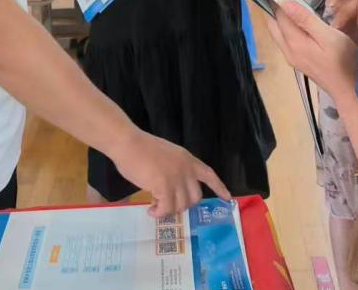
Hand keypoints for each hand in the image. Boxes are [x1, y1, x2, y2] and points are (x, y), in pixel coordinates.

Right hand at [112, 130, 229, 215]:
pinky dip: (159, 213)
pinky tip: (150, 210)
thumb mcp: (166, 156)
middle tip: (165, 204)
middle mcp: (186, 168)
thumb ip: (174, 170)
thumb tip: (171, 192)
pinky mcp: (164, 186)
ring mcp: (176, 177)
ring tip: (154, 205)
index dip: (219, 187)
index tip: (228, 197)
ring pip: (181, 206)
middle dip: (182, 205)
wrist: (129, 143)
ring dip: (168, 210)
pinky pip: (166, 208)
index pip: (209, 174)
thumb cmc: (141, 148)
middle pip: (195, 197)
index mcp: (187, 159)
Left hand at [268, 0, 357, 103]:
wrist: (350, 90)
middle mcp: (287, 50)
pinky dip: (289, 27)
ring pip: (278, 32)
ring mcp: (291, 57)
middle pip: (273, 24)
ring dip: (283, 18)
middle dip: (278, 8)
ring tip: (300, 7)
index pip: (278, 15)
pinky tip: (303, 24)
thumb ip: (304, 19)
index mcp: (293, 42)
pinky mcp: (297, 62)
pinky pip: (286, 39)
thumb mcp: (328, 36)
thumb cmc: (343, 60)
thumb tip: (282, 1)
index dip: (282, 0)